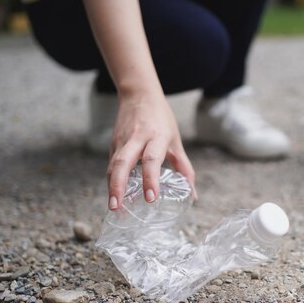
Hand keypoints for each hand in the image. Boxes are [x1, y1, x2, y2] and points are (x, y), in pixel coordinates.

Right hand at [106, 93, 195, 210]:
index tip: (151, 198)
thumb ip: (184, 168)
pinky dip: (111, 182)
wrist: (139, 95)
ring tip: (114, 207)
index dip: (151, 179)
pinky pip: (110, 165)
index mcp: (156, 136)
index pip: (152, 159)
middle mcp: (136, 138)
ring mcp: (122, 141)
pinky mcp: (113, 144)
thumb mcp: (176, 141)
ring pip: (113, 165)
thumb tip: (192, 195)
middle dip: (119, 186)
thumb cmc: (161, 119)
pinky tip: (115, 197)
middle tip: (118, 207)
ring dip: (111, 187)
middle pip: (123, 163)